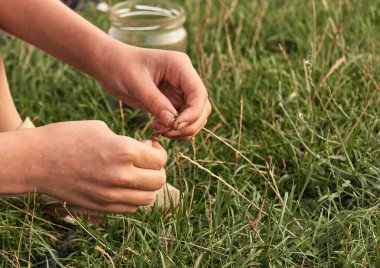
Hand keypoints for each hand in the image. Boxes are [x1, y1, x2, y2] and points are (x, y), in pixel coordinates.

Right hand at [26, 120, 166, 212]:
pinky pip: (131, 208)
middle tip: (148, 161)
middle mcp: (121, 176)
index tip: (151, 146)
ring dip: (148, 185)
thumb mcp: (102, 129)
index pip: (160, 159)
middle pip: (159, 181)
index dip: (159, 151)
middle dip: (158, 169)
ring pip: (148, 198)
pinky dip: (134, 197)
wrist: (36, 161)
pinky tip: (124, 185)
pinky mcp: (101, 207)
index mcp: (124, 151)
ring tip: (137, 174)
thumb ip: (129, 143)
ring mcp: (111, 195)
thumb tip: (146, 151)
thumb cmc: (67, 138)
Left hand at [99, 45, 210, 139]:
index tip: (175, 126)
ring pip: (195, 116)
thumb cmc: (120, 66)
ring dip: (182, 129)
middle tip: (166, 131)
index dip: (193, 113)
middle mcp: (184, 78)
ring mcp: (179, 90)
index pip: (199, 94)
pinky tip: (158, 128)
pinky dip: (175, 129)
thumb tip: (173, 122)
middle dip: (188, 124)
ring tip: (160, 130)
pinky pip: (182, 120)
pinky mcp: (172, 101)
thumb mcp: (135, 83)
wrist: (108, 64)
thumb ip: (155, 101)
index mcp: (180, 66)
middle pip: (201, 107)